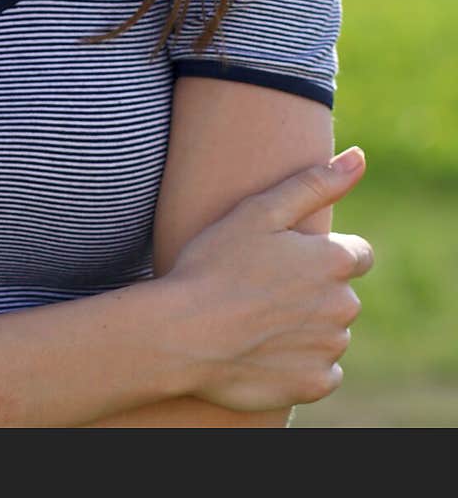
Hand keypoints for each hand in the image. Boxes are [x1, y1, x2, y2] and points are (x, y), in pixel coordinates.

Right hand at [163, 147, 373, 410]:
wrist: (182, 334)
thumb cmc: (215, 263)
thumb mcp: (260, 210)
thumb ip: (314, 183)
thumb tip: (359, 157)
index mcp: (335, 260)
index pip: (357, 254)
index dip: (321, 253)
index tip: (286, 258)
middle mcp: (343, 306)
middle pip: (340, 293)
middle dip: (313, 289)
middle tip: (262, 287)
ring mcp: (329, 349)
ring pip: (329, 332)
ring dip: (306, 326)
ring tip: (256, 318)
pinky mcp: (314, 384)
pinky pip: (321, 371)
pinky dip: (300, 362)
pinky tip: (264, 349)